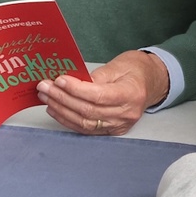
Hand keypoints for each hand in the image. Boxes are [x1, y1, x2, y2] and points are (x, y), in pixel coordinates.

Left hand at [36, 50, 168, 134]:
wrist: (151, 83)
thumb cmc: (135, 70)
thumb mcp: (118, 65)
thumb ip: (95, 76)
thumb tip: (70, 82)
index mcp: (131, 94)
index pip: (98, 96)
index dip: (76, 89)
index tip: (59, 80)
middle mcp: (126, 114)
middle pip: (88, 110)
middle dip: (62, 98)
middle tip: (45, 87)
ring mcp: (119, 125)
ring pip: (84, 122)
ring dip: (61, 110)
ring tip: (46, 97)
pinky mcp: (111, 130)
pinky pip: (86, 128)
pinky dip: (68, 120)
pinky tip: (55, 109)